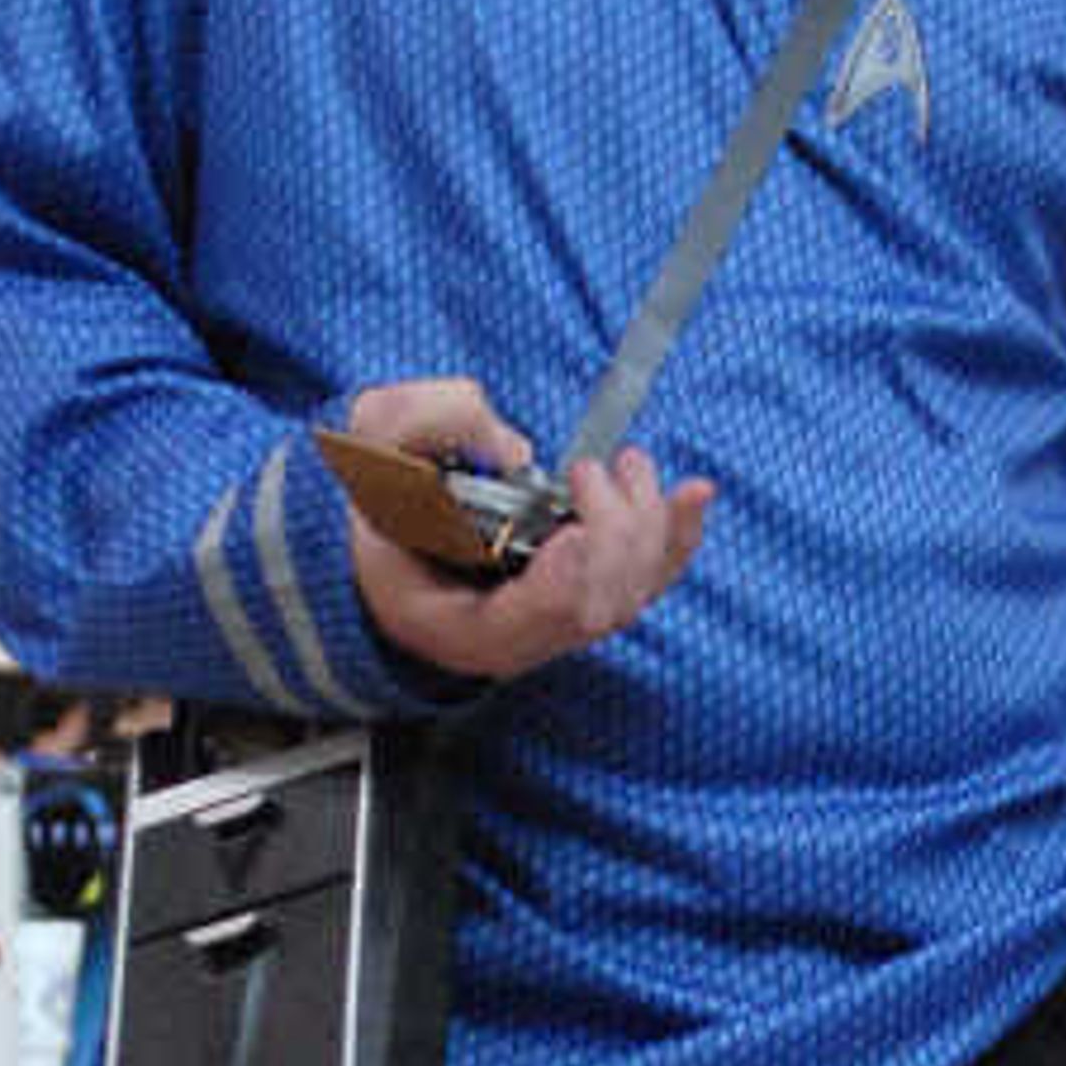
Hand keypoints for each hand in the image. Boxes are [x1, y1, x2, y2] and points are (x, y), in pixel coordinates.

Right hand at [335, 375, 714, 678]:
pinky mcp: (585, 595)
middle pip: (590, 609)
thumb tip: (516, 448)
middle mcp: (511, 640)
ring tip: (628, 464)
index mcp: (446, 622)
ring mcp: (553, 624)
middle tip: (589, 472)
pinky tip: (696, 495)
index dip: (558, 586)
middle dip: (610, 534)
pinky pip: (644, 580)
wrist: (378, 527)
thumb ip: (427, 425)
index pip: (518, 626)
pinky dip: (675, 538)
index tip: (572, 533)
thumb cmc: (371, 492)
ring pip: (627, 597)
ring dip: (646, 527)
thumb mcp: (370, 442)